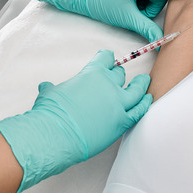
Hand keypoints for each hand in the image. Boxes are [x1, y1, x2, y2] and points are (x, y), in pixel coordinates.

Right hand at [0, 50, 151, 192]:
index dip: (107, 58)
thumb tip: (45, 86)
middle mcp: (108, 85)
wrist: (56, 134)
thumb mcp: (49, 94)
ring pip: (137, 90)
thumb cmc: (51, 112)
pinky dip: (144, 104)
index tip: (108, 59)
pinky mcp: (122, 122)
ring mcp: (118, 104)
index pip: (106, 58)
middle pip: (120, 74)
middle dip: (119, 74)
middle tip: (120, 76)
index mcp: (92, 74)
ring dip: (141, 85)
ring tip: (144, 82)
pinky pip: (139, 111)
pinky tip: (147, 100)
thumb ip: (52, 89)